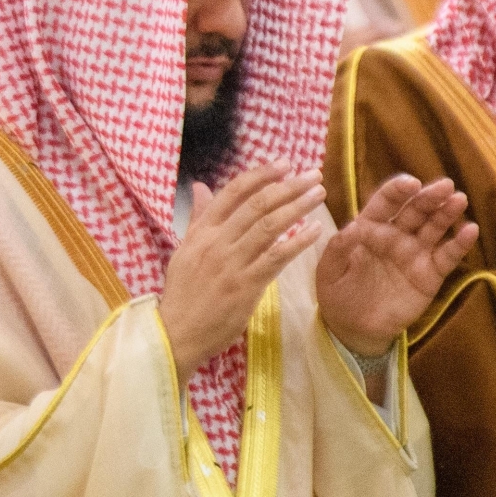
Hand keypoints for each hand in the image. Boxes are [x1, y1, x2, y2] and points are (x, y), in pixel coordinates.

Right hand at [159, 164, 325, 383]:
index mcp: (201, 231)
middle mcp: (216, 241)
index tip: (283, 164)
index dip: (260, 175)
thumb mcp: (185, 250)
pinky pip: (276, 257)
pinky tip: (315, 230)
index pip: (232, 193)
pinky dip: (298, 241)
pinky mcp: (246, 284)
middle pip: (257, 204)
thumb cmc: (182, 292)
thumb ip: (197, 218)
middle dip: (288, 186)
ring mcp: (232, 262)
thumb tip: (200, 186)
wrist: (177, 331)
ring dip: (297, 206)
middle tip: (312, 175)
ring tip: (318, 194)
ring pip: (269, 225)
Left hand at [317, 175, 476, 360]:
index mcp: (368, 228)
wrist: (353, 326)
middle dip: (428, 197)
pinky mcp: (430, 274)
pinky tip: (471, 230)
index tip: (410, 183)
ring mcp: (414, 253)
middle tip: (445, 185)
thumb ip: (338, 248)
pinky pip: (446, 256)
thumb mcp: (329, 271)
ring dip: (447, 213)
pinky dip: (459, 244)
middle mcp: (394, 236)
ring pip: (433, 228)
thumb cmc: (337, 293)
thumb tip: (352, 228)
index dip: (397, 191)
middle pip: (414, 211)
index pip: (384, 204)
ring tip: (459, 200)